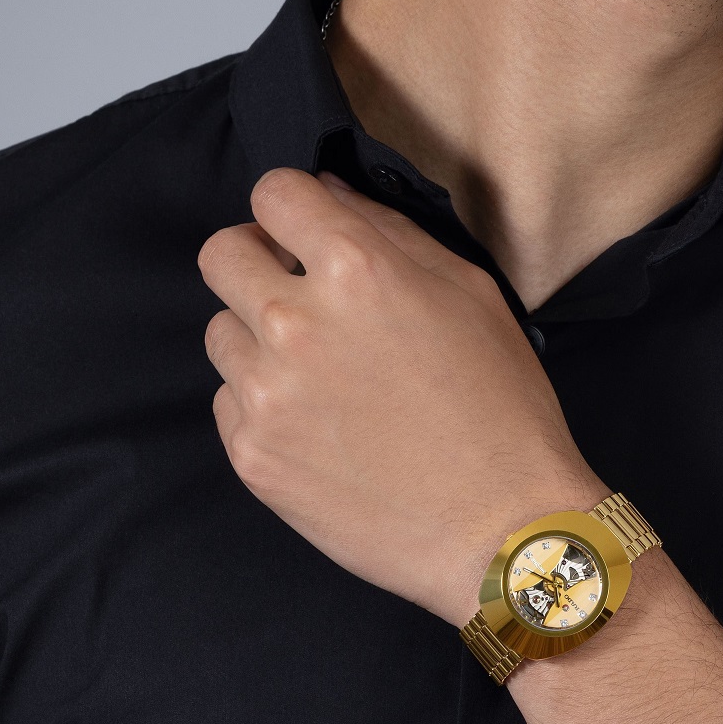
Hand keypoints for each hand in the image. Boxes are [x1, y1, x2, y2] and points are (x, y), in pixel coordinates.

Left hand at [198, 169, 606, 626]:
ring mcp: (265, 394)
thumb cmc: (503, 410)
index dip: (291, 208)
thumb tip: (331, 196)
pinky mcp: (253, 455)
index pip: (273, 192)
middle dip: (256, 262)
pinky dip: (262, 404)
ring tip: (320, 374)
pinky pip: (228, 401)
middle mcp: (296, 324)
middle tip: (300, 296)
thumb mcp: (472, 295)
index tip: (305, 234)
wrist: (501, 531)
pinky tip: (320, 427)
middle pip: (221, 254)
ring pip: (219, 331)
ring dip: (257, 338)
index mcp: (357, 271)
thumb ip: (393, 233)